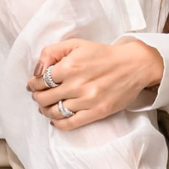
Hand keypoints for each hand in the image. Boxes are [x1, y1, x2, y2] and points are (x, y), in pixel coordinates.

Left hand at [30, 39, 163, 129]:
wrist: (134, 65)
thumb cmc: (104, 55)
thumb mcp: (77, 44)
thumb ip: (52, 52)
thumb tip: (37, 70)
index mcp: (69, 66)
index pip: (39, 81)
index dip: (33, 84)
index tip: (35, 84)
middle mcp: (77, 85)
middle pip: (43, 98)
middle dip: (38, 96)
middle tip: (41, 94)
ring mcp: (87, 100)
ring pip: (54, 112)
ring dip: (46, 110)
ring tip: (48, 106)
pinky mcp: (97, 112)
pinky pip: (69, 124)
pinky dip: (58, 123)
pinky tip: (57, 118)